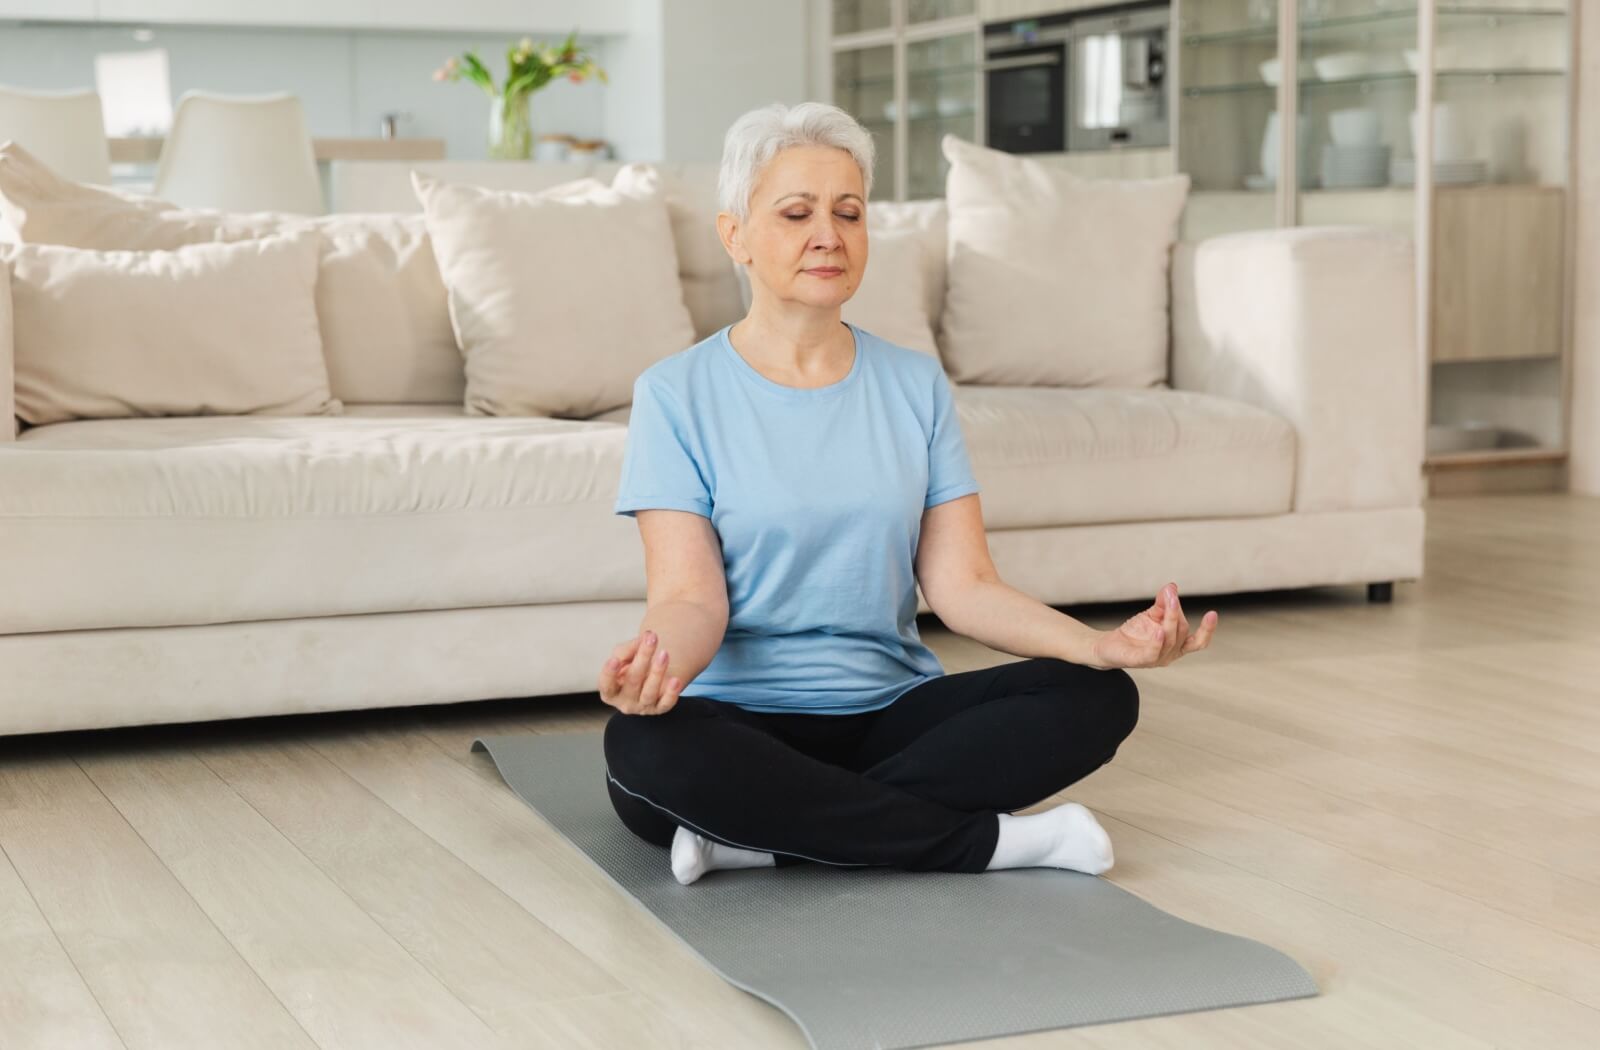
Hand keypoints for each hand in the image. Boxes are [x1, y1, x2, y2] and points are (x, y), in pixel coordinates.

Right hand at [597, 630, 682, 714]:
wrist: (648, 677)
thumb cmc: (630, 666)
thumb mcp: (623, 655)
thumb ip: (629, 648)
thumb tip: (644, 639)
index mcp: (610, 691)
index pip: (606, 685)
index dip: (609, 674)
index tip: (614, 659)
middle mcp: (624, 702)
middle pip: (632, 682)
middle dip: (642, 658)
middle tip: (651, 639)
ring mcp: (642, 707)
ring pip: (649, 693)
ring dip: (657, 673)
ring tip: (664, 654)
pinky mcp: (658, 709)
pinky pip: (666, 704)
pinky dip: (671, 693)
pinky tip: (676, 680)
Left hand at [1090, 582, 1216, 669]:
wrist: (1109, 644)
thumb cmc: (1135, 631)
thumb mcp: (1152, 614)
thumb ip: (1163, 602)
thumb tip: (1172, 587)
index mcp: (1178, 645)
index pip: (1198, 641)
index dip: (1207, 630)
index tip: (1213, 613)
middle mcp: (1170, 654)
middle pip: (1181, 633)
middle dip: (1176, 612)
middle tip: (1171, 595)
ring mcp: (1156, 659)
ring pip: (1169, 640)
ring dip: (1170, 620)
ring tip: (1168, 602)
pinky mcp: (1139, 661)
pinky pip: (1152, 653)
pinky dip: (1157, 642)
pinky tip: (1158, 630)